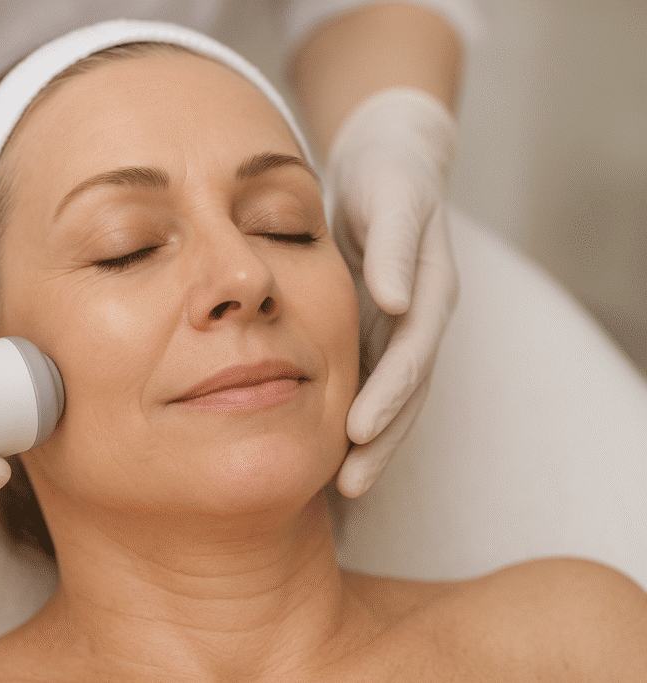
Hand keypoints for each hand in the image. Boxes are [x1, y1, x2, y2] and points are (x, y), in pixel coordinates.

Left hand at [325, 89, 458, 497]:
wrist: (387, 165)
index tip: (358, 433)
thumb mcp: (392, 198)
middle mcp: (417, 319)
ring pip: (389, 396)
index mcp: (427, 292)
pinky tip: (328, 450)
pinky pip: (367, 381)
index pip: (410, 356)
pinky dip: (353, 416)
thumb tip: (393, 299)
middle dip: (382, 442)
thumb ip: (395, 246)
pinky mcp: (375, 329)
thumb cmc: (389, 178)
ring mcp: (398, 329)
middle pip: (406, 393)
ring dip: (372, 443)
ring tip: (344, 488)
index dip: (388, 396)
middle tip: (351, 486)